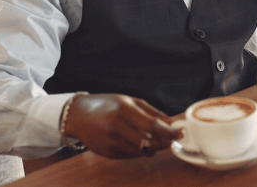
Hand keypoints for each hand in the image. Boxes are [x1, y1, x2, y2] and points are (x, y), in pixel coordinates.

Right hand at [62, 94, 179, 158]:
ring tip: (157, 140)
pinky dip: (140, 150)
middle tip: (171, 139)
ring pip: (141, 152)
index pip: (152, 125)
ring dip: (153, 148)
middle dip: (164, 143)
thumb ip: (152, 112)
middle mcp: (116, 128)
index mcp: (124, 110)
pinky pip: (131, 155)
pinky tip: (140, 142)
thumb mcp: (131, 101)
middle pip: (149, 142)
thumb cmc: (107, 105)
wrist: (78, 116)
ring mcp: (110, 143)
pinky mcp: (107, 153)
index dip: (168, 132)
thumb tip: (172, 122)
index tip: (178, 134)